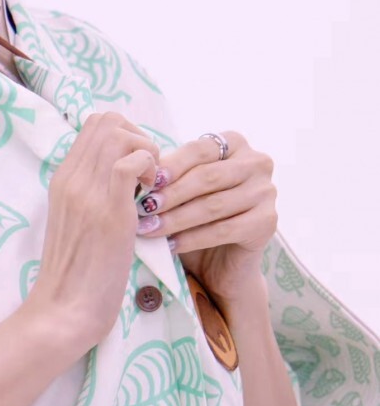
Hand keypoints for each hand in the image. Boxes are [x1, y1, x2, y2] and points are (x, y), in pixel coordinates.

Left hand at [135, 131, 277, 307]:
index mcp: (235, 143)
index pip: (199, 149)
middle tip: (143, 209)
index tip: (146, 181)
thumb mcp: (182, 189)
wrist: (221, 261)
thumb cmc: (195, 217)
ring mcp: (267, 192)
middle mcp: (257, 163)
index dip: (171, 165)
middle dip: (171, 194)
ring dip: (176, 218)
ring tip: (149, 228)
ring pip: (213, 205)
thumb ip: (169, 176)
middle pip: (207, 177)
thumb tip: (137, 169)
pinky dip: (193, 238)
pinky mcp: (268, 222)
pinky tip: (170, 245)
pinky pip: (224, 229)